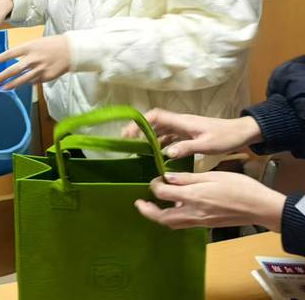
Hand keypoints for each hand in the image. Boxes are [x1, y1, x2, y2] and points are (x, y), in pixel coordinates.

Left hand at [0, 35, 69, 89]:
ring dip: (12, 84)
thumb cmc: (52, 44)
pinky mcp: (46, 77)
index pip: (11, 53)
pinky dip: (28, 83)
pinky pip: (34, 81)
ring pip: (23, 79)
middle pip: (14, 69)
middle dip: (3, 76)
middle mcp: (33, 58)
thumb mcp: (36, 42)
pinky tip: (22, 85)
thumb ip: (25, 51)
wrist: (71, 50)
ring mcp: (40, 69)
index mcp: (30, 47)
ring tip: (3, 88)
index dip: (0, 58)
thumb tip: (14, 59)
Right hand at [122, 109, 262, 158]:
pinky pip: (169, 136)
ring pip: (160, 130)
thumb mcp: (207, 145)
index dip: (140, 122)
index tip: (129, 133)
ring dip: (148, 137)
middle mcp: (180, 122)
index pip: (155, 116)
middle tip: (127, 143)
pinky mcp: (188, 134)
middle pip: (154, 122)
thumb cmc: (226, 137)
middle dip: (139, 130)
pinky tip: (157, 153)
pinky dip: (160, 143)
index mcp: (182, 121)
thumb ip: (187, 148)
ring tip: (138, 149)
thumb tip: (166, 152)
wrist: (242, 133)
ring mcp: (184, 128)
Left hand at [135, 171, 285, 231]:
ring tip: (153, 206)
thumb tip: (168, 177)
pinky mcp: (206, 224)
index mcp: (193, 196)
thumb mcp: (211, 175)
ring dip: (160, 216)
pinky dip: (174, 217)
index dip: (154, 186)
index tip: (156, 179)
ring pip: (173, 223)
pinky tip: (176, 207)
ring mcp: (200, 221)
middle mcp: (193, 212)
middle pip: (163, 218)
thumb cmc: (239, 187)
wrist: (261, 207)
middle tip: (139, 203)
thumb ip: (187, 178)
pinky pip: (184, 224)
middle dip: (148, 211)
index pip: (163, 194)